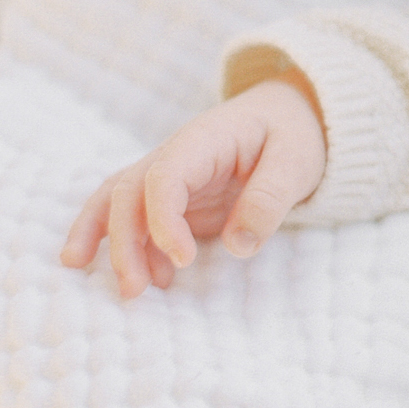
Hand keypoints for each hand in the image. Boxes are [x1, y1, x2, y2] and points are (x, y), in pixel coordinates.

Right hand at [61, 74, 327, 297]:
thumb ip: (269, 198)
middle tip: (136, 289)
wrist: (293, 117)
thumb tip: (239, 246)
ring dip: (112, 244)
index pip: (164, 177)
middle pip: (128, 193)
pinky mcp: (174, 197)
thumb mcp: (296, 161)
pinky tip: (147, 280)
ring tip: (129, 291)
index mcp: (205, 138)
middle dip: (125, 243)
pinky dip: (127, 245)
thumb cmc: (293, 134)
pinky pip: (134, 215)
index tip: (184, 259)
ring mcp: (171, 175)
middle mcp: (176, 154)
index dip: (163, 220)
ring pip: (117, 202)